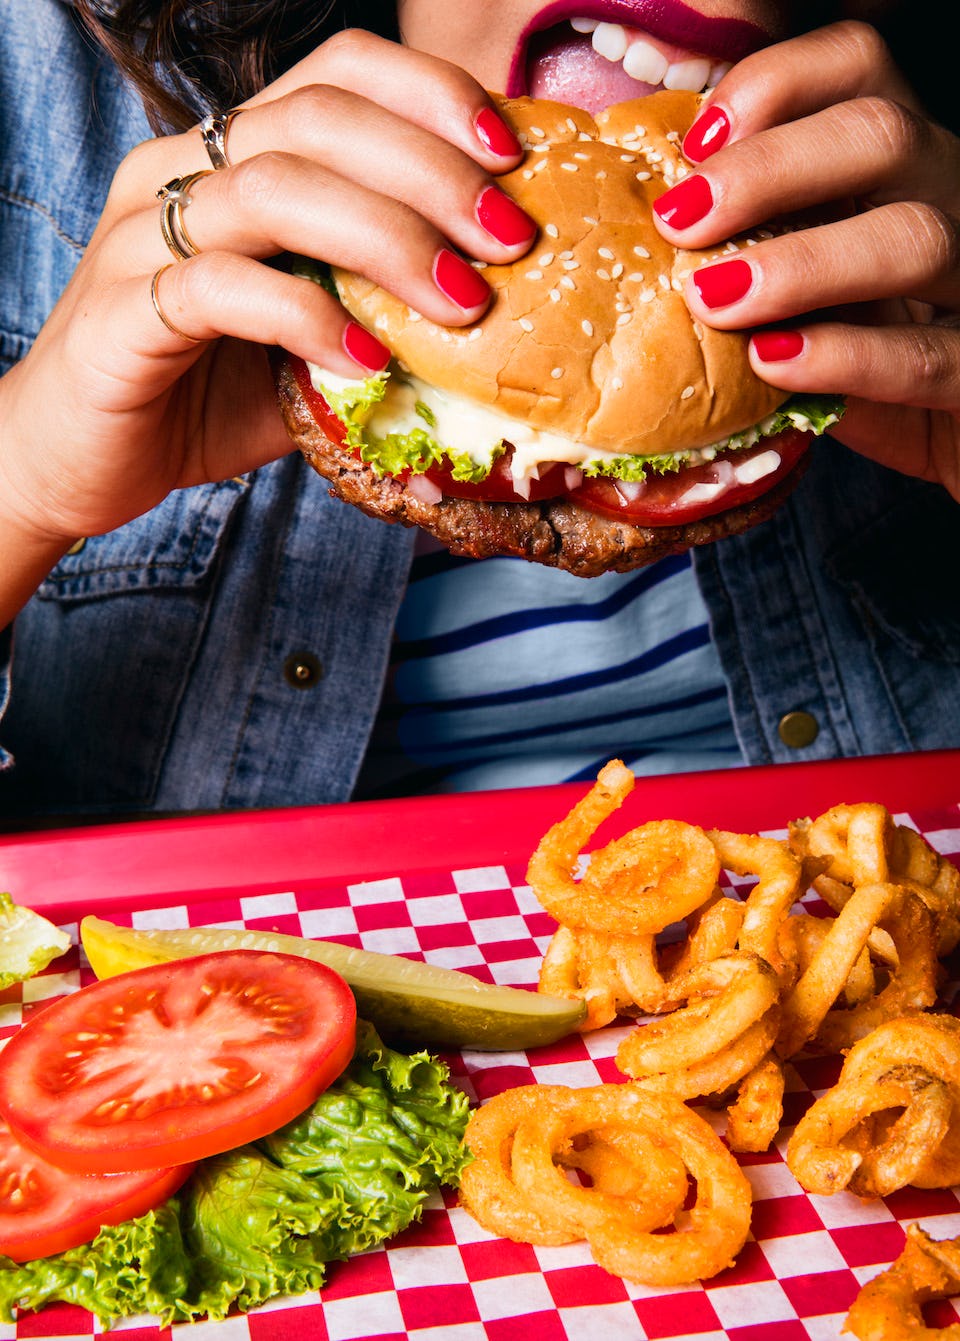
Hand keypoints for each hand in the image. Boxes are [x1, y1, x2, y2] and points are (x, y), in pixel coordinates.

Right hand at [0, 29, 535, 559]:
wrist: (82, 460)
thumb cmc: (201, 395)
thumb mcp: (313, 345)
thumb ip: (379, 313)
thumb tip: (496, 318)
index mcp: (229, 158)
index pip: (335, 74)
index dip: (428, 95)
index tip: (508, 153)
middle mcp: (182, 173)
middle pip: (318, 119)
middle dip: (432, 172)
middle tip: (507, 240)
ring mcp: (144, 237)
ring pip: (274, 190)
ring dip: (386, 240)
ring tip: (459, 303)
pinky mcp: (123, 313)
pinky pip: (222, 289)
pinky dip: (306, 318)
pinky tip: (365, 359)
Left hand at [649, 20, 959, 500]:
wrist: (954, 436)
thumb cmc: (866, 357)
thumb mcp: (810, 289)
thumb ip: (757, 249)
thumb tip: (643, 241)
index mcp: (900, 163)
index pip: (858, 68)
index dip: (777, 84)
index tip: (697, 143)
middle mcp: (948, 199)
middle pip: (881, 134)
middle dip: (768, 170)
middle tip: (681, 222)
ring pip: (914, 236)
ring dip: (801, 263)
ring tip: (715, 299)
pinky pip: (923, 356)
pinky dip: (844, 356)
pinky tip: (772, 363)